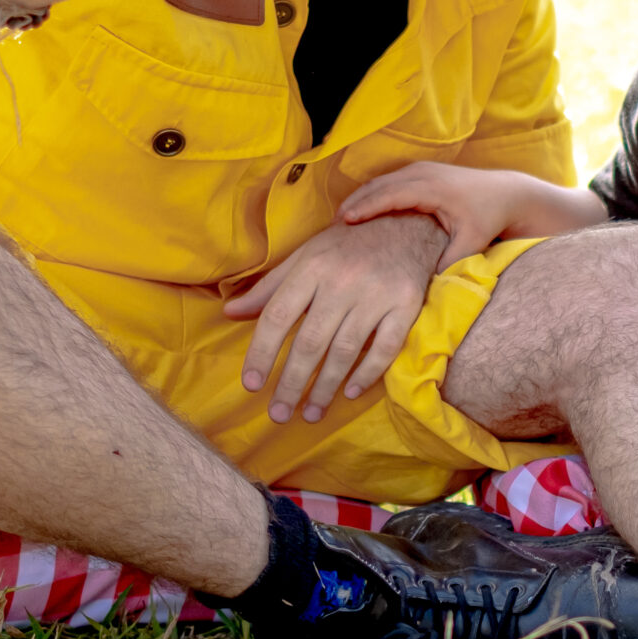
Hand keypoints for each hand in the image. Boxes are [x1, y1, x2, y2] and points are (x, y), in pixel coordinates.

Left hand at [224, 212, 448, 423]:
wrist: (407, 223)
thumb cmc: (347, 245)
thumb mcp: (304, 257)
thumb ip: (269, 288)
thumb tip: (230, 313)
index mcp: (311, 267)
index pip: (278, 316)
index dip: (261, 353)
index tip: (251, 385)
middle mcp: (342, 281)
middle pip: (310, 341)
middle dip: (291, 383)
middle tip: (278, 414)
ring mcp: (377, 294)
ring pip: (345, 351)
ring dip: (325, 388)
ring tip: (311, 413)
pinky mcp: (406, 304)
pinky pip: (385, 348)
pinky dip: (368, 374)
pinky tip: (350, 392)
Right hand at [336, 163, 517, 268]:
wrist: (505, 193)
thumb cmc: (488, 218)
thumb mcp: (471, 242)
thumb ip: (449, 262)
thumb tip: (424, 284)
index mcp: (433, 188)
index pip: (390, 195)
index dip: (365, 207)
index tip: (343, 222)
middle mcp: (423, 173)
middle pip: (378, 185)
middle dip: (353, 203)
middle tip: (330, 226)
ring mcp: (420, 169)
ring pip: (380, 182)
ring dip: (359, 199)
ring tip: (338, 221)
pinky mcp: (419, 173)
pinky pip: (387, 182)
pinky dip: (370, 196)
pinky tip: (359, 213)